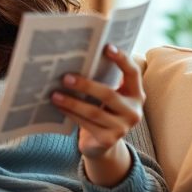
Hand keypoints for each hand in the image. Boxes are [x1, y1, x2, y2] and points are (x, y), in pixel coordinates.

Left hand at [51, 44, 144, 159]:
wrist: (102, 145)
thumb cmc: (102, 111)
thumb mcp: (107, 97)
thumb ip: (102, 80)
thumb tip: (77, 58)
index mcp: (136, 94)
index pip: (133, 73)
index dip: (122, 59)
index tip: (107, 47)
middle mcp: (134, 111)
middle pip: (109, 95)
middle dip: (85, 85)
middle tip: (65, 78)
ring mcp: (123, 128)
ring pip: (94, 112)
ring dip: (72, 102)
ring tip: (55, 94)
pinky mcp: (109, 140)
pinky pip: (87, 124)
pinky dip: (71, 114)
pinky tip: (59, 107)